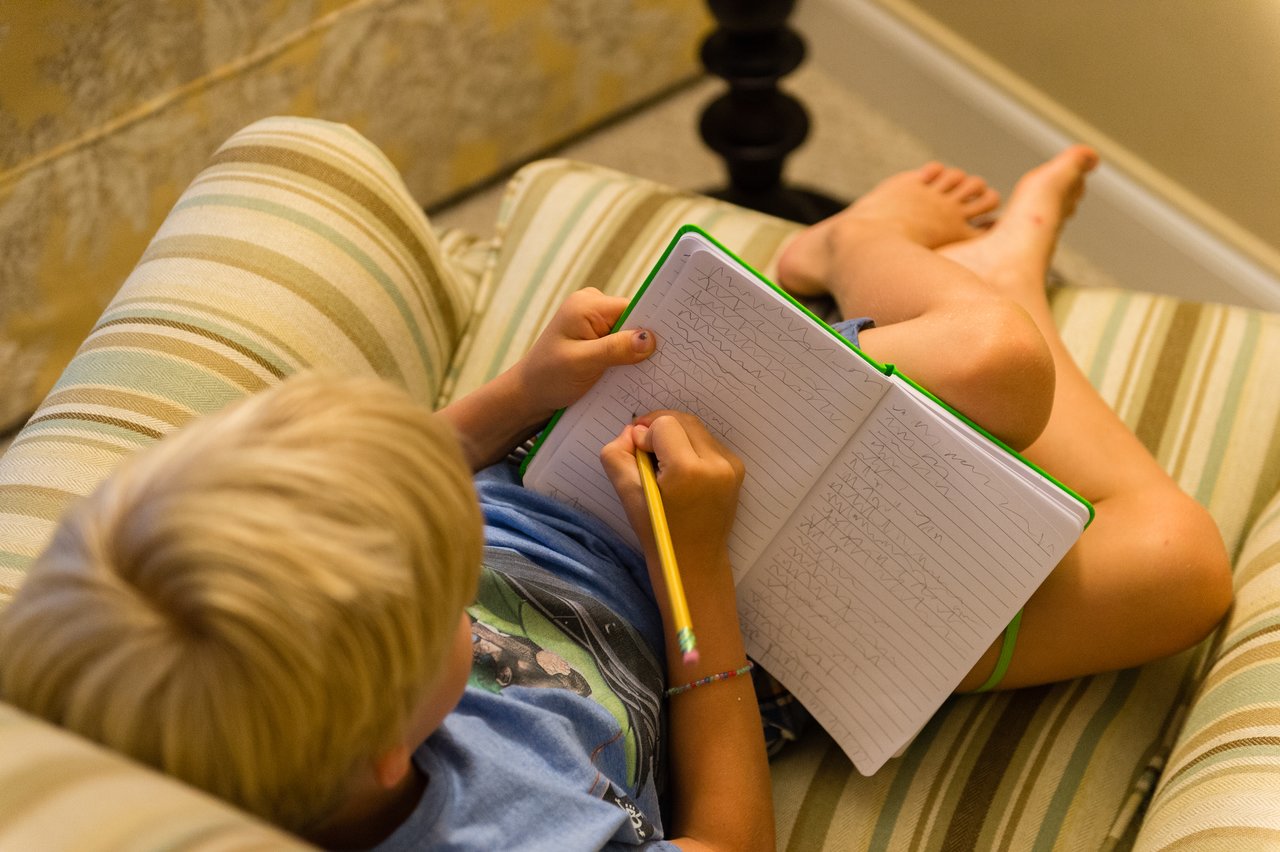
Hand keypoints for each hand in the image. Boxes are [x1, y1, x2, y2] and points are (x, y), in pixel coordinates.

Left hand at [513, 287, 656, 419]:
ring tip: (649, 371)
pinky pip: (620, 341)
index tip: (673, 344)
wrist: (528, 394)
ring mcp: (593, 320)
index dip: (652, 325)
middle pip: (633, 319)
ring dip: (636, 352)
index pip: (634, 307)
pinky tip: (634, 372)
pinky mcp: (595, 336)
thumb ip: (615, 349)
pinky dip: (627, 357)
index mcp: (588, 304)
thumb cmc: (548, 378)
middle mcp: (592, 305)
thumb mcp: (582, 363)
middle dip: (645, 341)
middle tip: (664, 363)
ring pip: (628, 332)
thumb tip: (650, 339)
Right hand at [600, 411, 744, 565]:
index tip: (639, 460)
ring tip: (663, 465)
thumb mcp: (627, 494)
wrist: (695, 560)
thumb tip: (632, 431)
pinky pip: (707, 441)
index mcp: (689, 470)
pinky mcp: (737, 468)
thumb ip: (617, 455)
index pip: (663, 424)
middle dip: (659, 429)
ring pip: (695, 428)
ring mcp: (731, 465)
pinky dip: (690, 447)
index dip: (645, 437)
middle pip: (681, 420)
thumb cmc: (659, 532)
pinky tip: (681, 472)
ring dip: (675, 437)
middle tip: (645, 454)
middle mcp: (716, 463)